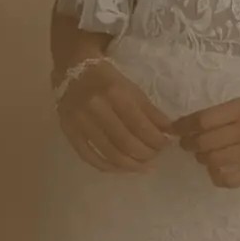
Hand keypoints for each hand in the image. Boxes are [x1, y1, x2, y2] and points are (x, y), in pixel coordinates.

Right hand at [54, 60, 176, 173]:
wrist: (72, 72)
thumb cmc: (108, 80)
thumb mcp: (133, 90)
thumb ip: (152, 112)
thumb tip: (170, 133)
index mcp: (115, 93)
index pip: (140, 125)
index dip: (156, 140)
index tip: (166, 145)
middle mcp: (96, 108)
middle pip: (125, 142)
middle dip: (146, 154)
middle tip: (156, 156)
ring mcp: (80, 122)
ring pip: (109, 153)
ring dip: (131, 165)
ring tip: (144, 166)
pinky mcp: (69, 133)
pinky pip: (90, 157)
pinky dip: (108, 167)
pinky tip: (122, 169)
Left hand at [173, 93, 239, 189]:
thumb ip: (228, 113)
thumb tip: (193, 124)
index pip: (201, 120)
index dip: (183, 126)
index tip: (176, 130)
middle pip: (203, 142)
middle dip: (189, 145)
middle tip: (189, 145)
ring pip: (213, 160)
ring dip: (203, 159)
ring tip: (206, 156)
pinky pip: (230, 178)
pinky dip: (217, 176)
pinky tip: (219, 171)